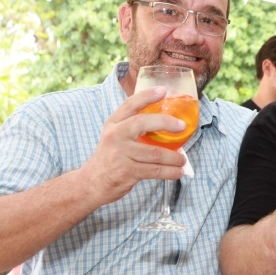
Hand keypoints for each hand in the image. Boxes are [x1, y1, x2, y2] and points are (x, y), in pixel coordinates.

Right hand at [80, 86, 188, 204]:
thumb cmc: (110, 158)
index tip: (163, 91)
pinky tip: (178, 172)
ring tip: (183, 160)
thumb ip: (132, 128)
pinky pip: (155, 171)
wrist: (93, 183)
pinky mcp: (128, 171)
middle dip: (166, 123)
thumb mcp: (114, 137)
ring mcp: (121, 154)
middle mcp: (115, 136)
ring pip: (155, 153)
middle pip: (143, 123)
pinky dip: (170, 172)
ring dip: (174, 157)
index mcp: (113, 124)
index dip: (147, 96)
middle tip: (182, 127)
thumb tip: (166, 124)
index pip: (130, 104)